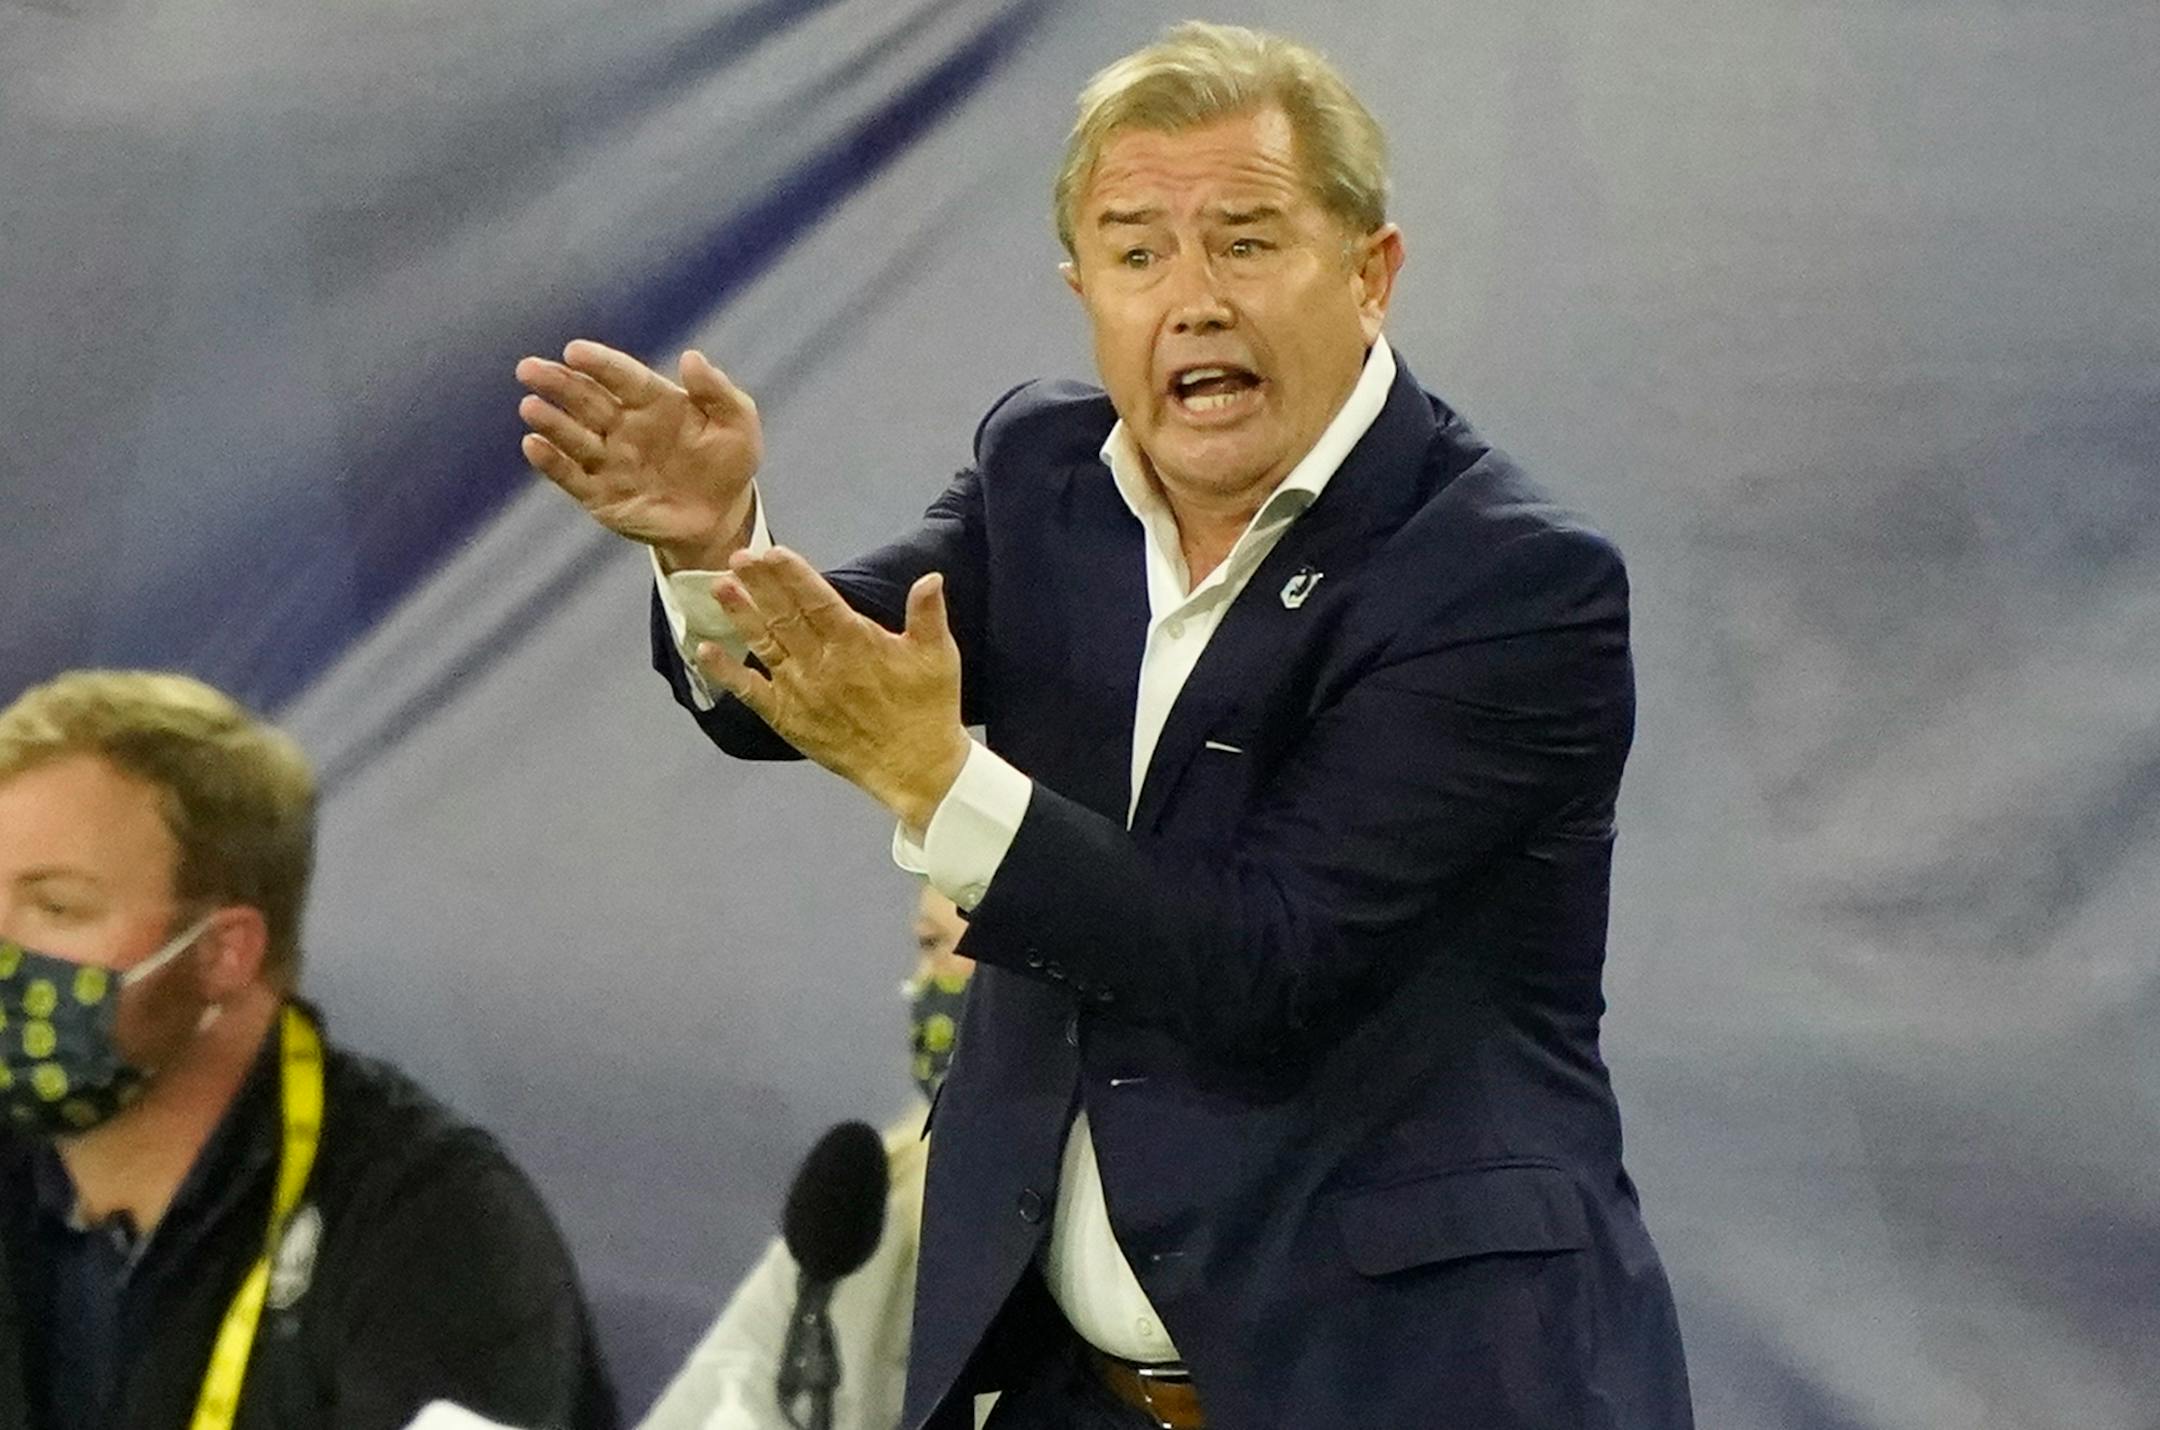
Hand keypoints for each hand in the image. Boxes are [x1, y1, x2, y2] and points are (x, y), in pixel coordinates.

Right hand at [514, 341, 761, 570]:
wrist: (721, 517)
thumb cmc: (729, 462)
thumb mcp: (738, 424)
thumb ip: (717, 392)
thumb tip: (691, 357)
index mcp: (653, 401)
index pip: (621, 376)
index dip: (599, 363)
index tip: (574, 351)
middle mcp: (624, 426)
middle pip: (586, 399)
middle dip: (558, 383)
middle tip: (529, 368)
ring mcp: (609, 460)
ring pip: (574, 436)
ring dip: (551, 422)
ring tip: (530, 407)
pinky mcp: (600, 495)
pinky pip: (571, 476)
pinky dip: (551, 462)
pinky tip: (533, 445)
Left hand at [698, 548, 970, 831]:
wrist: (915, 769)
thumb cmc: (928, 709)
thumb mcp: (938, 657)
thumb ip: (929, 615)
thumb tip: (930, 577)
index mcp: (856, 643)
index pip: (817, 599)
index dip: (793, 575)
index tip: (772, 552)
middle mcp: (821, 663)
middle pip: (784, 615)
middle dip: (760, 584)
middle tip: (738, 556)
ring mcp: (799, 690)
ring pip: (764, 643)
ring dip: (740, 614)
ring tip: (719, 586)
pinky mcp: (787, 717)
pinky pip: (749, 691)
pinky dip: (725, 671)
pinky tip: (703, 650)